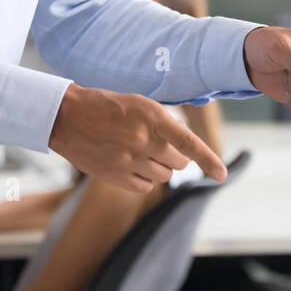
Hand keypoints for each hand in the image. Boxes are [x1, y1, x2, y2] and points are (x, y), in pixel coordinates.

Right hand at [47, 84, 226, 190]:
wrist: (67, 117)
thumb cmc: (107, 106)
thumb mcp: (139, 104)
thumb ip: (163, 122)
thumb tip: (184, 144)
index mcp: (151, 116)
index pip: (188, 142)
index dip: (208, 159)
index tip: (222, 175)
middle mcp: (142, 139)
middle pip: (179, 162)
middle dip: (177, 157)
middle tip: (160, 146)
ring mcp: (128, 160)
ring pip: (164, 175)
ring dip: (160, 167)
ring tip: (141, 152)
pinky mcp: (115, 176)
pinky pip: (145, 185)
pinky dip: (145, 178)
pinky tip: (132, 164)